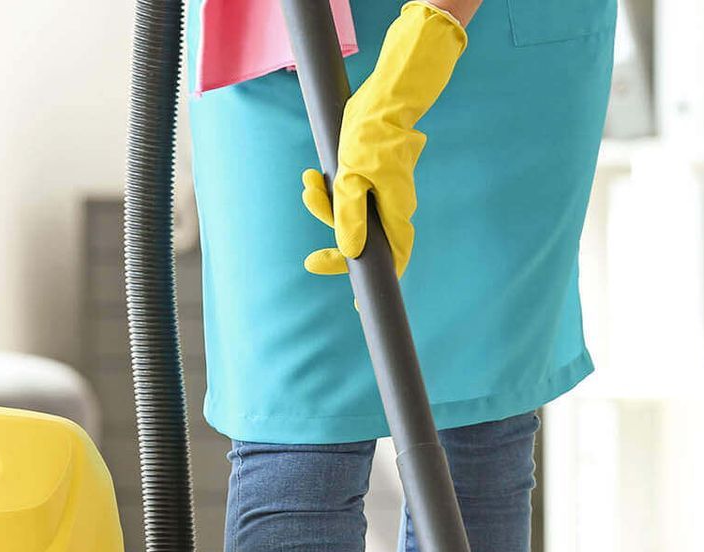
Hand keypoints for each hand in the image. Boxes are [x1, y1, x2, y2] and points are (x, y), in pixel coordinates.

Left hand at [301, 2, 466, 277]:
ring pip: (348, 214)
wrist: (382, 98)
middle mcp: (391, 207)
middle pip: (362, 239)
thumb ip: (348, 216)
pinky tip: (312, 176)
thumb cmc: (370, 136)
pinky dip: (327, 190)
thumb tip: (348, 252)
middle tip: (310, 261)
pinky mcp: (368, 178)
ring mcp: (381, 193)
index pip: (391, 260)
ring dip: (324, 205)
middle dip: (333, 241)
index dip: (375, 282)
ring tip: (308, 184)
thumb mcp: (352, 178)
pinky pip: (346, 195)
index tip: (356, 301)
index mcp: (395, 212)